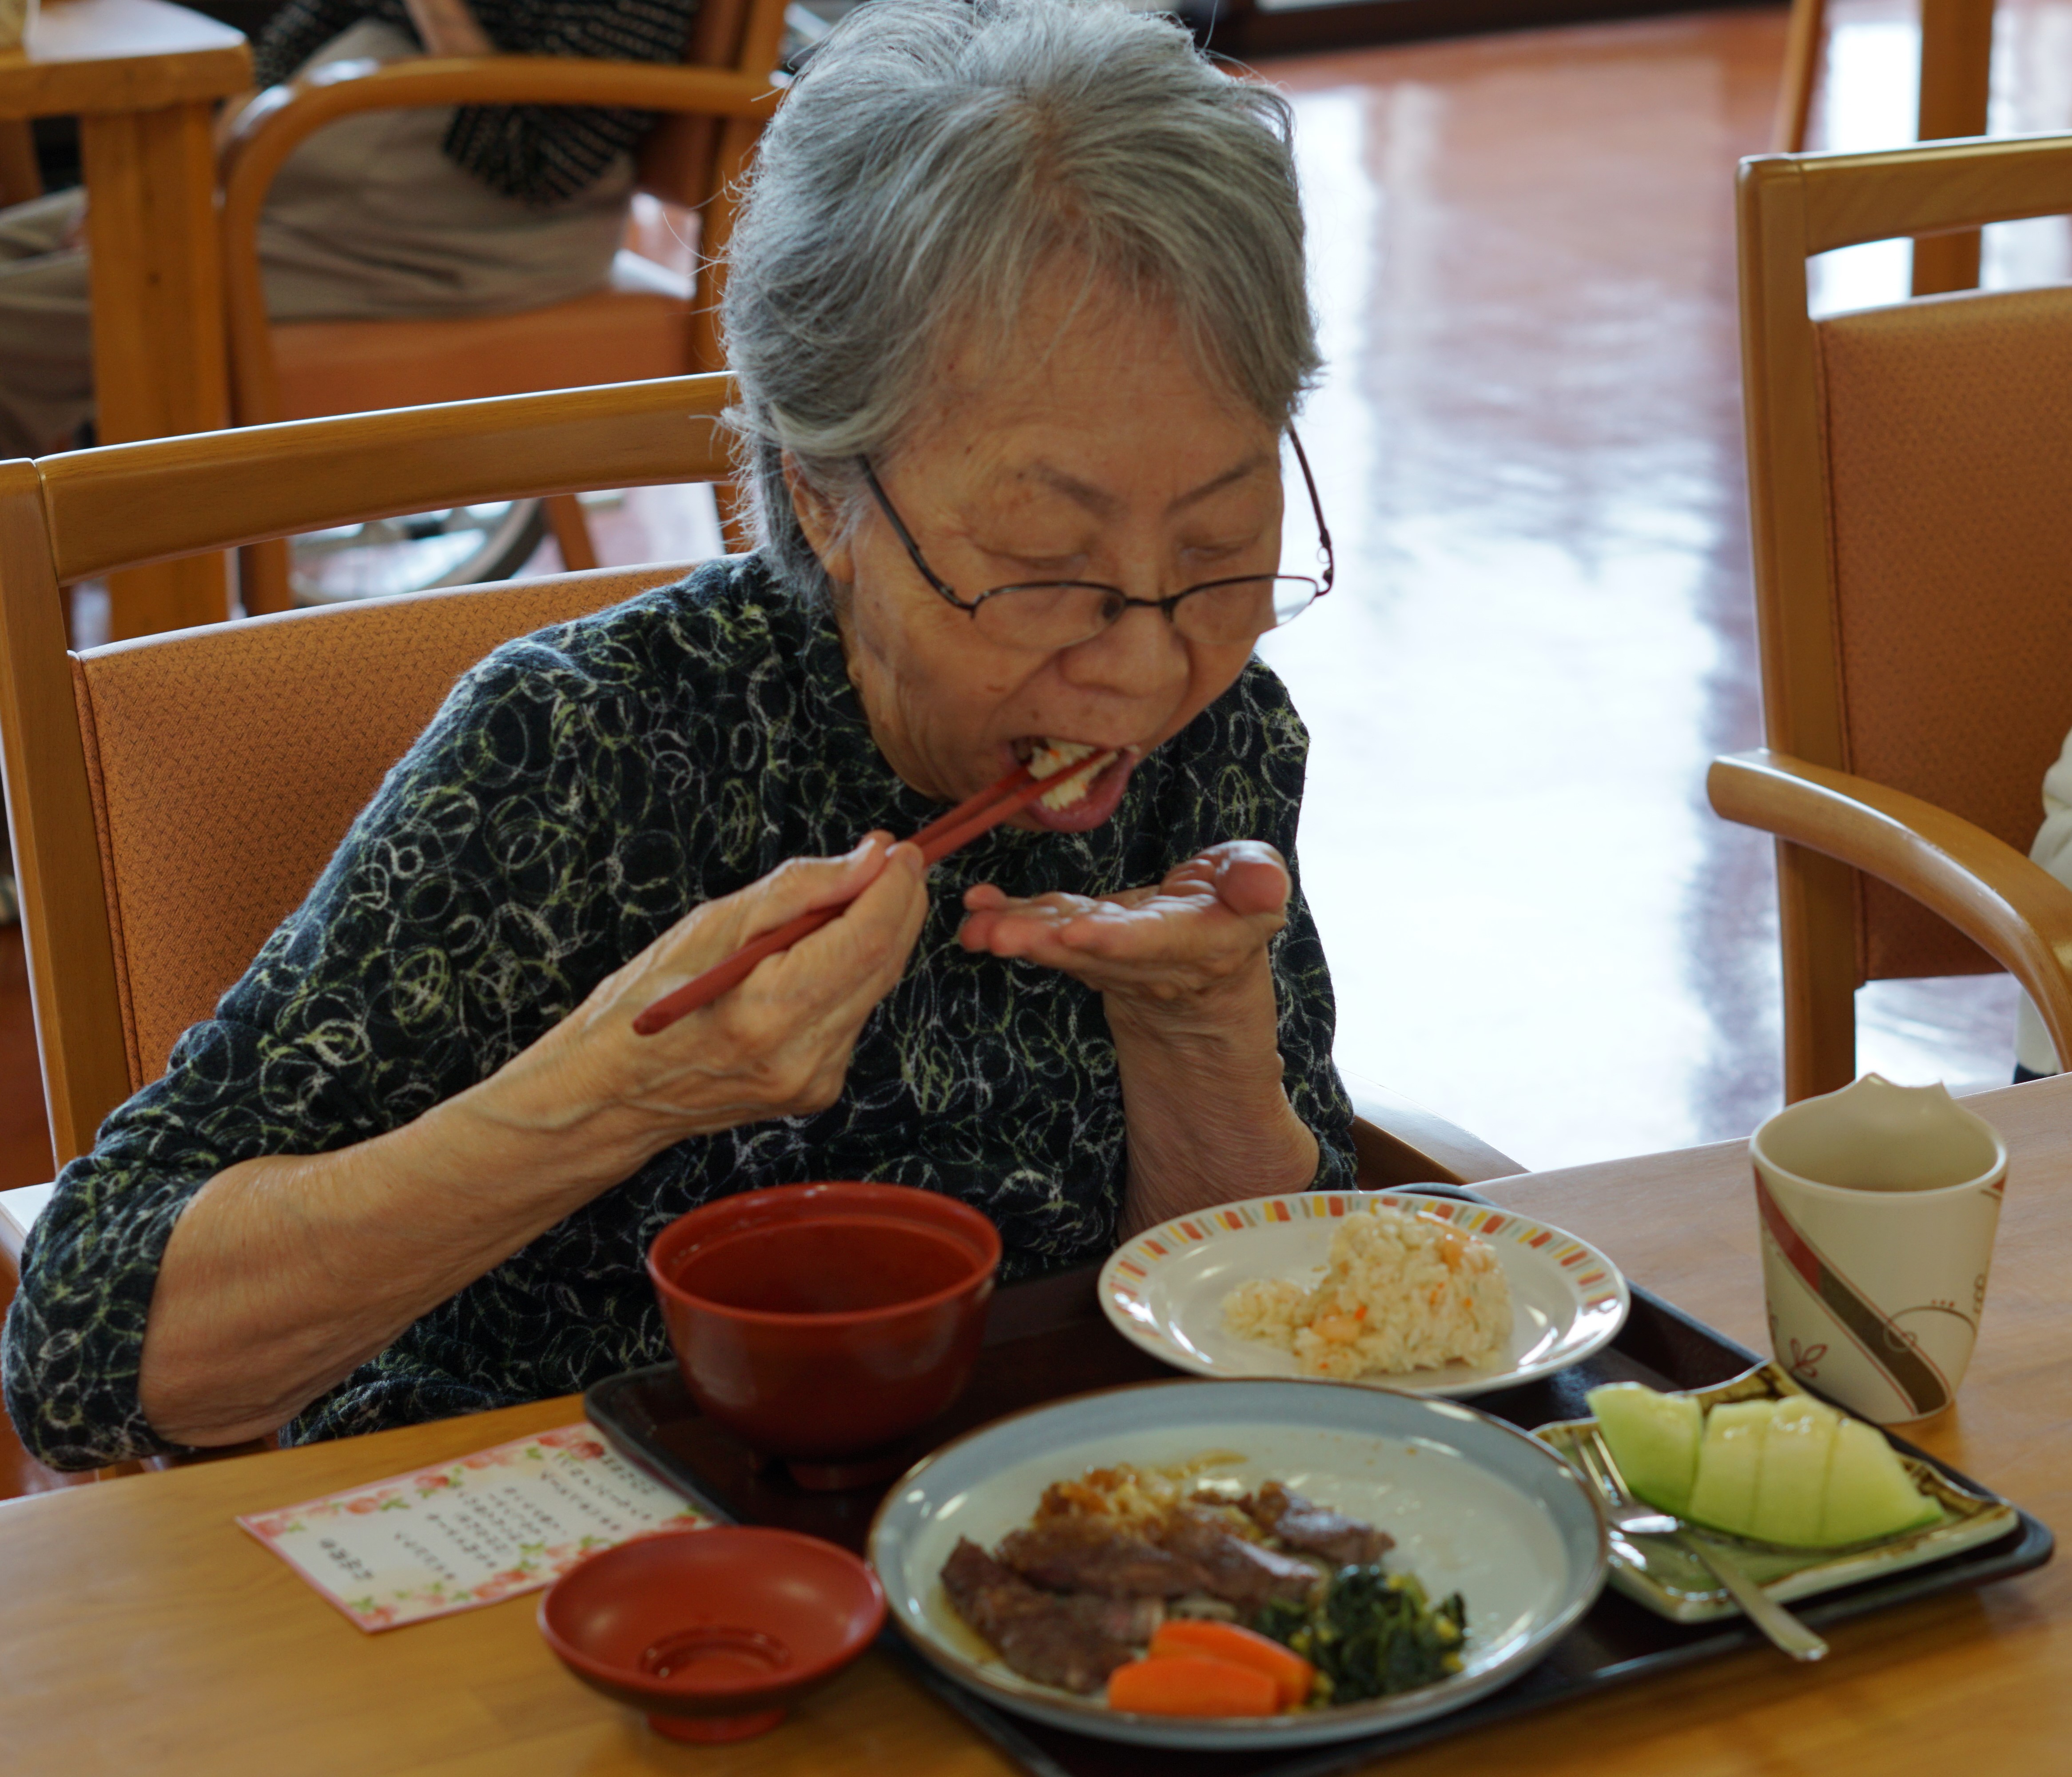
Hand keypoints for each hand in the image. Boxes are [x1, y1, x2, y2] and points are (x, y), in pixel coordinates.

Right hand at [476, 834, 928, 1173]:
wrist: (613, 1092)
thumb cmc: (646, 999)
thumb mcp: (711, 924)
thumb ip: (801, 889)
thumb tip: (875, 859)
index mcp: (770, 1013)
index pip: (867, 941)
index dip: (895, 888)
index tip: (901, 849)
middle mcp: (803, 1056)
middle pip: (883, 965)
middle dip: (897, 905)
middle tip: (891, 859)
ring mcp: (815, 1080)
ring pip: (874, 989)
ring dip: (874, 938)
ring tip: (846, 900)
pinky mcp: (818, 1089)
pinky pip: (853, 1015)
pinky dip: (849, 975)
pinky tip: (818, 957)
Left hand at [957, 840, 1290, 1029]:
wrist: (1204, 966)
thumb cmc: (1234, 905)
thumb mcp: (1258, 887)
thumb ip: (1257, 881)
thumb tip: (1264, 884)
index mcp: (1199, 942)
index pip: (1156, 943)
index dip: (1116, 940)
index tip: (1076, 932)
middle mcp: (1147, 960)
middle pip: (1092, 953)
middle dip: (1043, 942)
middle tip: (996, 934)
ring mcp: (1106, 958)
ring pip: (1059, 947)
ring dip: (1015, 935)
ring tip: (975, 923)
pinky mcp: (1078, 944)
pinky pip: (1043, 932)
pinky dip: (1008, 919)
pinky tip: (975, 907)